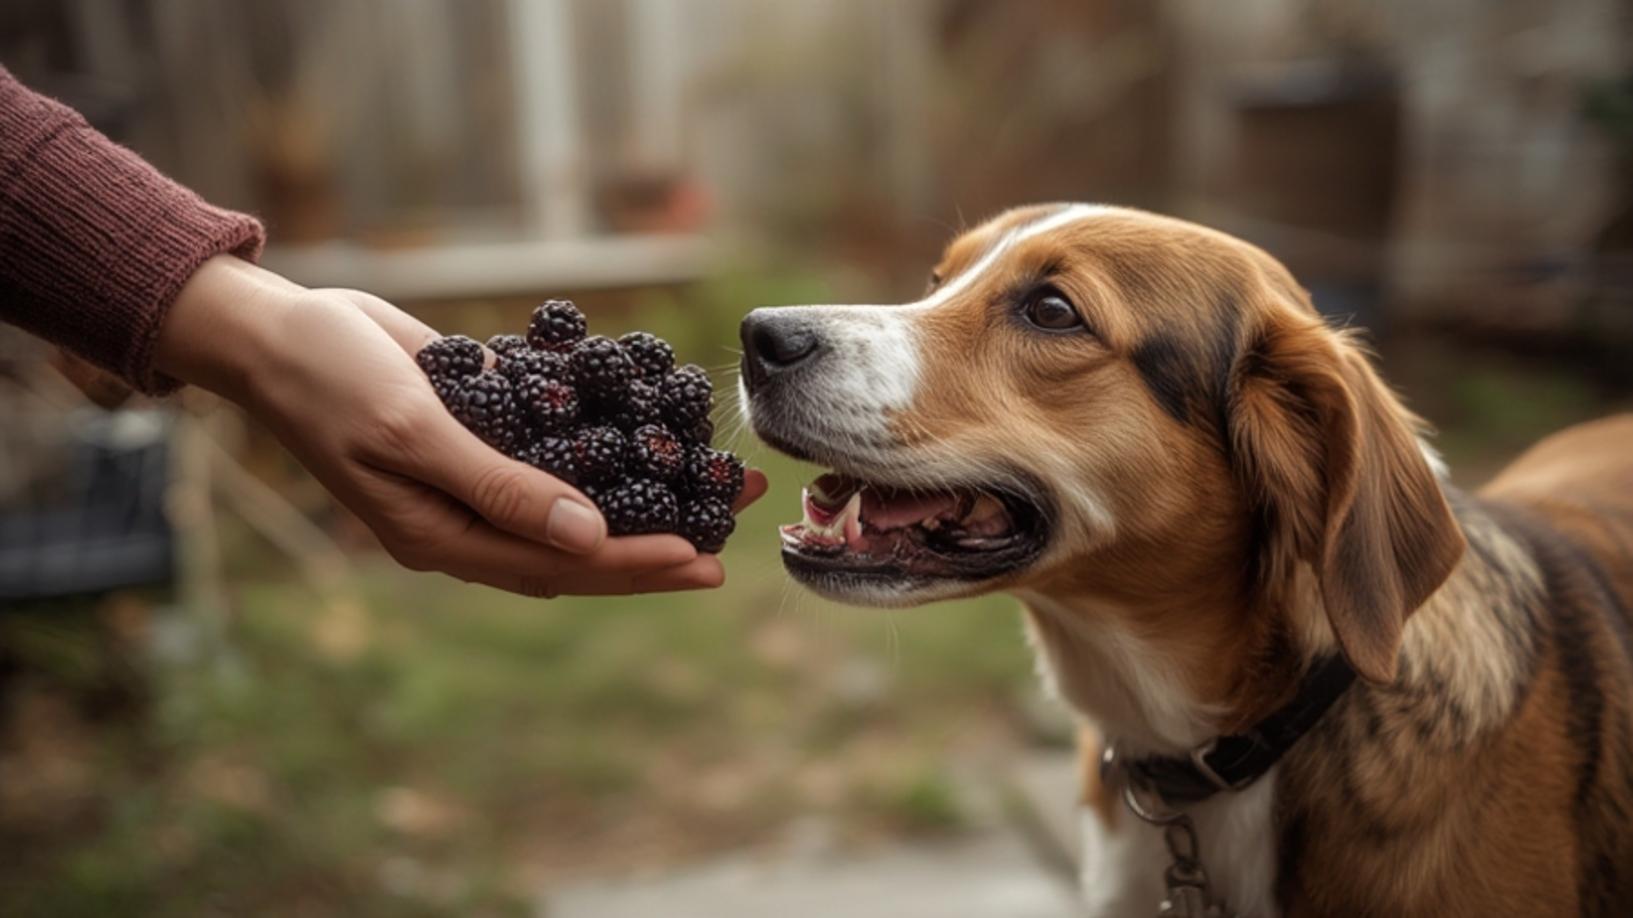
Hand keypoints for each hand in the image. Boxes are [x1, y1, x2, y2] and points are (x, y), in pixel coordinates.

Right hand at [153, 256, 766, 596]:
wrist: (278, 328)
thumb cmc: (329, 380)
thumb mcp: (414, 432)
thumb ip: (501, 487)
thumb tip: (590, 537)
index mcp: (443, 538)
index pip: (558, 567)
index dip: (633, 565)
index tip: (700, 559)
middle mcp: (468, 518)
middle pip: (580, 544)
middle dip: (660, 539)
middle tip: (734, 533)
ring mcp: (476, 476)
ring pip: (577, 499)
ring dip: (646, 492)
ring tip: (714, 484)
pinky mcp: (485, 430)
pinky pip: (557, 448)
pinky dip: (607, 444)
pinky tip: (658, 428)